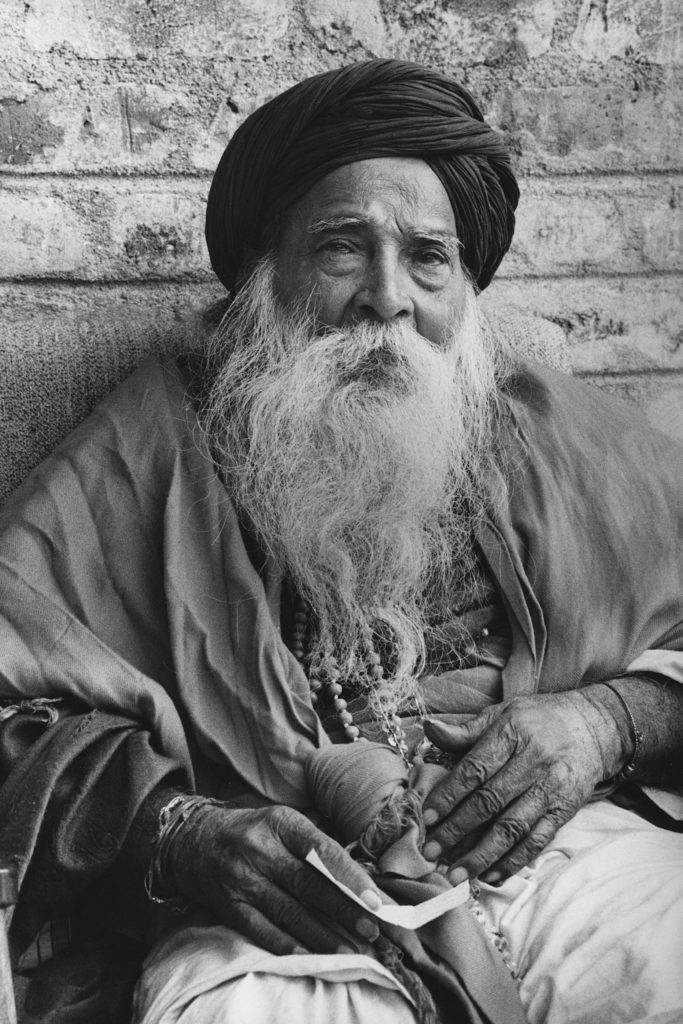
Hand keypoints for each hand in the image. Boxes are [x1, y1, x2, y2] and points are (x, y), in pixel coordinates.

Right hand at [167, 802, 382, 954]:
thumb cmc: (253, 832)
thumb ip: (316, 847)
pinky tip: (311, 956)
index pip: (322, 850)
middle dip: (344, 909)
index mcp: (280, 822)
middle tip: (373, 930)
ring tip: (351, 950)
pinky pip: (261, 929)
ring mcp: (241, 878)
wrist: (193, 840)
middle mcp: (259, 848)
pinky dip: (287, 945)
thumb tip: (360, 881)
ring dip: (322, 934)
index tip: (375, 900)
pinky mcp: (228, 905)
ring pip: (288, 911)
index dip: (350, 877)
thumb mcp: (283, 824)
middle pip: (308, 883)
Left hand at [421, 691, 624, 883]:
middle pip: (490, 802)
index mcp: (512, 733)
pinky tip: (491, 875)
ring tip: (457, 874)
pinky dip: (513, 861)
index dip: (448, 796)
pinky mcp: (566, 810)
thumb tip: (429, 729)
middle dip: (457, 831)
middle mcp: (533, 761)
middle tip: (432, 852)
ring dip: (482, 855)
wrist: (592, 726)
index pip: (474, 769)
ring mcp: (551, 788)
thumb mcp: (502, 714)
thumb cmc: (537, 720)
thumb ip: (466, 730)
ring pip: (512, 827)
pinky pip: (537, 840)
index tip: (426, 818)